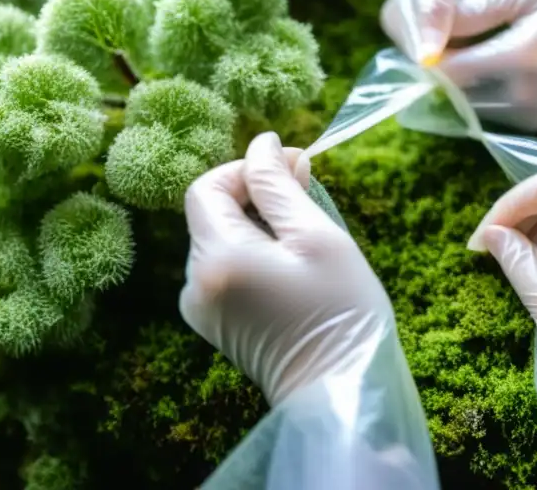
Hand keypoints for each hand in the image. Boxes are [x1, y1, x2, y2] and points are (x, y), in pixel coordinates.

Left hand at [179, 132, 392, 406]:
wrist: (341, 392)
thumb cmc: (339, 311)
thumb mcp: (316, 236)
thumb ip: (279, 186)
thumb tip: (262, 144)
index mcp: (216, 259)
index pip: (206, 187)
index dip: (246, 169)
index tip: (294, 168)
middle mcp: (195, 284)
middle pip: (212, 213)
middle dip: (256, 194)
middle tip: (309, 191)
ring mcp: (201, 308)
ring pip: (221, 238)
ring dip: (258, 224)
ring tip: (306, 237)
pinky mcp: (215, 323)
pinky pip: (226, 267)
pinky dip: (254, 253)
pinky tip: (293, 266)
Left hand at [435, 0, 536, 131]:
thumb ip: (476, 9)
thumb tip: (427, 32)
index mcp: (522, 57)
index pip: (447, 70)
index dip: (425, 54)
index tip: (420, 31)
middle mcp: (525, 97)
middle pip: (453, 95)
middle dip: (437, 71)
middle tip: (437, 37)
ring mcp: (533, 115)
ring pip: (468, 106)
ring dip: (457, 83)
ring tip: (460, 46)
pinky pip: (491, 110)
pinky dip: (479, 90)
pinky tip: (484, 62)